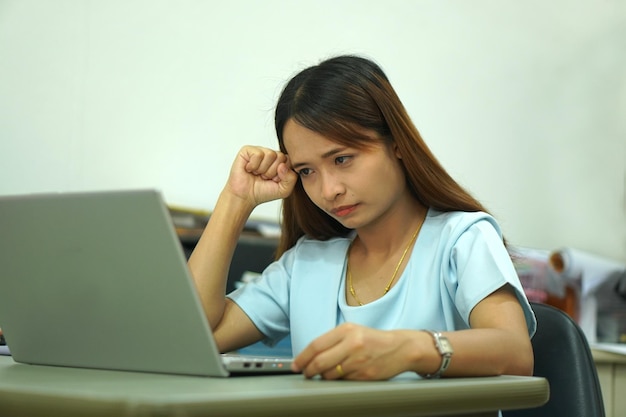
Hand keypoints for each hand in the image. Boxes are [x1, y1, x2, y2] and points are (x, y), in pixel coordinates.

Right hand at [226, 146, 297, 206]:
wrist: (245, 197)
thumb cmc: (262, 192)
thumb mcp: (284, 190)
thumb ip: (291, 178)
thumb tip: (282, 165)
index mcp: (280, 162)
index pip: (290, 161)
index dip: (283, 174)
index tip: (274, 180)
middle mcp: (271, 155)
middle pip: (281, 157)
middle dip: (272, 172)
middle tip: (264, 177)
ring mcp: (260, 151)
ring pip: (270, 154)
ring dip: (263, 169)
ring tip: (257, 173)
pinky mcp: (248, 150)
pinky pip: (258, 154)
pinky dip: (253, 166)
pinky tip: (249, 169)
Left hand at [291, 323, 416, 379]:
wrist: (400, 348)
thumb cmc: (373, 340)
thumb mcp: (353, 332)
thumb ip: (333, 341)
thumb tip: (310, 356)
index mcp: (346, 330)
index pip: (316, 345)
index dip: (302, 357)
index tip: (296, 364)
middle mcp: (352, 344)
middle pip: (319, 362)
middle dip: (308, 370)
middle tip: (305, 373)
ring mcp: (358, 360)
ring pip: (330, 374)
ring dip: (323, 376)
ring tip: (324, 373)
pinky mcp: (364, 375)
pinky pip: (343, 381)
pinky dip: (338, 380)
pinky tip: (341, 375)